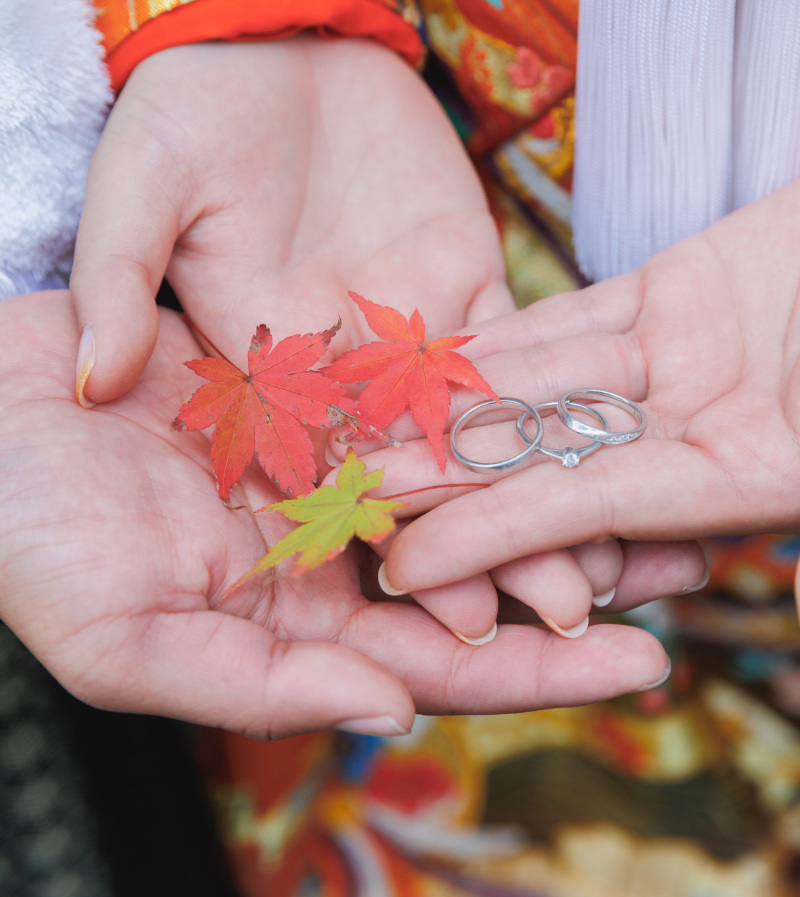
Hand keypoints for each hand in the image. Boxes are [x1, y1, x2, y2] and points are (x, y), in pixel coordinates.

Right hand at [0, 292, 673, 733]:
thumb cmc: (28, 534)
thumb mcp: (122, 637)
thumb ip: (251, 688)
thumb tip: (387, 716)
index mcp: (286, 629)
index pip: (434, 663)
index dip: (536, 671)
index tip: (641, 668)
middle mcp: (318, 555)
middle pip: (470, 579)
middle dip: (572, 582)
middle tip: (687, 570)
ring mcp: (321, 468)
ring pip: (457, 492)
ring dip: (543, 497)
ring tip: (645, 492)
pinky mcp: (313, 391)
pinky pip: (414, 407)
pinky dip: (480, 417)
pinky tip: (550, 410)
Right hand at [66, 33, 614, 641]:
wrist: (261, 34)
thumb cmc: (176, 108)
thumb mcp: (132, 186)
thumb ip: (115, 280)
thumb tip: (91, 376)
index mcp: (248, 381)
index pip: (319, 495)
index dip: (387, 559)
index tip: (458, 622)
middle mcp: (329, 380)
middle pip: (413, 488)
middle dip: (490, 553)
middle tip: (575, 614)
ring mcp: (398, 336)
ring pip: (472, 437)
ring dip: (539, 493)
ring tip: (620, 553)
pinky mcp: (455, 284)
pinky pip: (510, 353)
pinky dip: (557, 401)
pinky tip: (608, 442)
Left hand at [371, 183, 799, 592]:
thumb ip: (776, 472)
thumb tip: (686, 554)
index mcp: (751, 477)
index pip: (588, 514)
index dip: (491, 540)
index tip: (403, 568)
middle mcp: (705, 429)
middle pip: (550, 456)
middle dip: (444, 476)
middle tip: (349, 490)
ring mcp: (687, 357)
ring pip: (550, 381)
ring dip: (458, 399)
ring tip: (367, 421)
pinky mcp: (680, 288)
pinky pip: (576, 318)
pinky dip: (511, 333)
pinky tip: (441, 350)